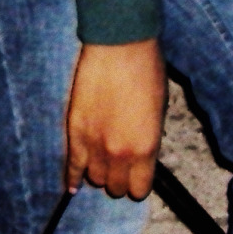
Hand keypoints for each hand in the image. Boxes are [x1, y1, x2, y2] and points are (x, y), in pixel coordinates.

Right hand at [65, 40, 166, 199]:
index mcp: (146, 148)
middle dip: (119, 178)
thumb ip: (148, 139)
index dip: (138, 183)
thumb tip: (140, 154)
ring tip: (101, 160)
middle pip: (115, 187)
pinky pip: (72, 166)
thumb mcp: (160, 110)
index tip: (137, 174)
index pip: (139, 189)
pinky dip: (72, 177)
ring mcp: (95, 144)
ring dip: (99, 171)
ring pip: (95, 178)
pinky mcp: (75, 132)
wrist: (121, 44)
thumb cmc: (147, 70)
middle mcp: (120, 154)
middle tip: (119, 164)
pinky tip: (73, 185)